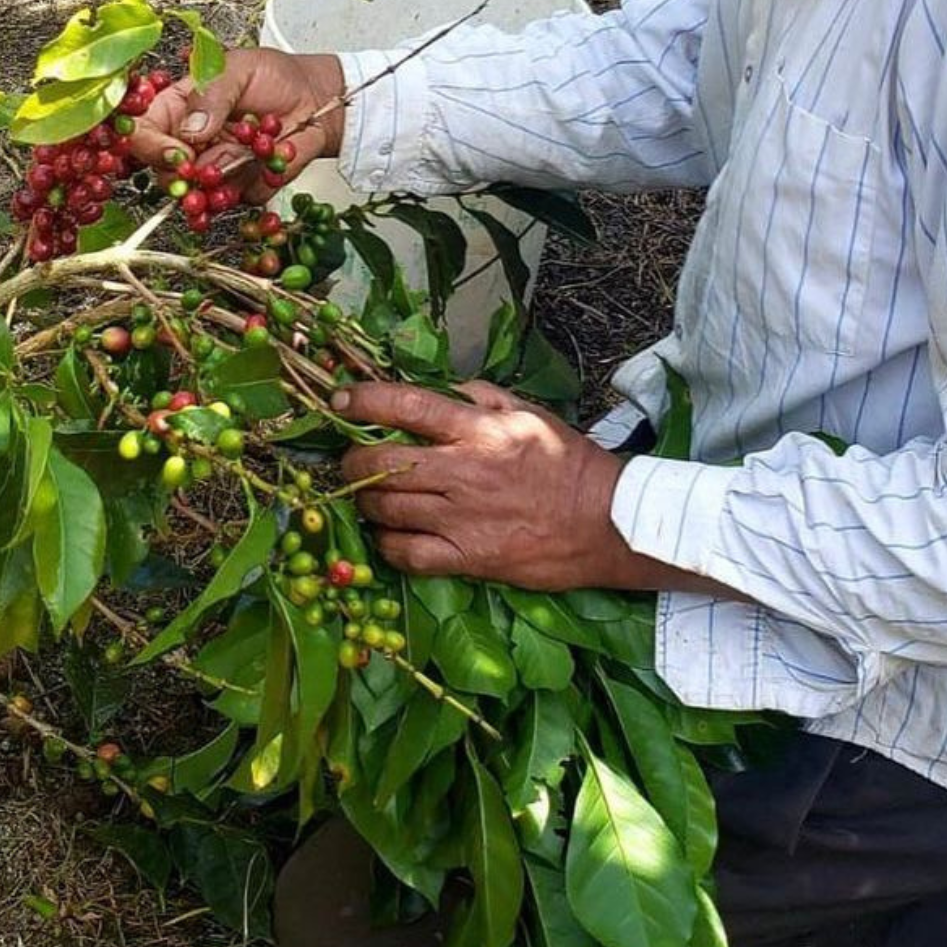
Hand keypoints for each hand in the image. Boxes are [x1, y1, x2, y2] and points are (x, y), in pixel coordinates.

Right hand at [121, 48, 346, 200]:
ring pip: (199, 194)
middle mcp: (191, 141)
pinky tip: (268, 161)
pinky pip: (237, 199)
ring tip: (251, 153)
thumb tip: (191, 128)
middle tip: (211, 165)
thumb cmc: (277, 76)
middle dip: (187, 175)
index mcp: (179, 106)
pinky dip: (255, 183)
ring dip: (225, 180)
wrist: (318, 99)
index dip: (151, 146)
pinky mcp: (240, 186)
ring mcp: (214, 167)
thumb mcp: (241, 67)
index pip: (142, 130)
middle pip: (164, 172)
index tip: (176, 153)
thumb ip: (213, 93)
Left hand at [336, 379, 650, 591]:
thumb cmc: (568, 463)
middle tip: (349, 459)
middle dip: (352, 459)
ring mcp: (463, 519)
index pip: (405, 405)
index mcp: (478, 429)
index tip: (339, 402)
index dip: (362, 400)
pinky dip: (387, 544)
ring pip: (387, 508)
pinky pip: (408, 554)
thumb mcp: (527, 412)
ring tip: (366, 495)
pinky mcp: (469, 558)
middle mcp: (463, 471)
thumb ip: (479, 395)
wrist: (607, 522)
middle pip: (382, 462)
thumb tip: (437, 387)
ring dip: (365, 501)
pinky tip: (388, 535)